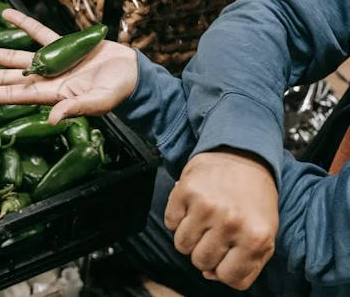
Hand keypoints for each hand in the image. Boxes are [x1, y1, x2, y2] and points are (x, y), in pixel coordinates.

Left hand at [0, 9, 137, 123]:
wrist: (134, 75)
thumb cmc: (118, 93)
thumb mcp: (99, 103)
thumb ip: (75, 109)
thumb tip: (52, 118)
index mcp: (49, 95)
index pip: (10, 95)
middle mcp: (44, 80)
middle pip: (4, 77)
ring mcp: (52, 63)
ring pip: (14, 56)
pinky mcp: (63, 46)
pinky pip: (38, 33)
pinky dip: (22, 24)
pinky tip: (5, 15)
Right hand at [165, 149, 278, 289]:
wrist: (243, 155)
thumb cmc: (254, 198)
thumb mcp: (264, 234)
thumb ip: (246, 263)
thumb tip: (210, 275)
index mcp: (256, 237)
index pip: (231, 278)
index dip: (224, 270)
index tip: (226, 256)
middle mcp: (231, 222)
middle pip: (201, 262)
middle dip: (205, 252)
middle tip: (214, 234)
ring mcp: (206, 206)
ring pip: (182, 245)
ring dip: (189, 236)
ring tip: (203, 220)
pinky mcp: (185, 191)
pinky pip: (170, 223)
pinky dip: (178, 218)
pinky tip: (192, 207)